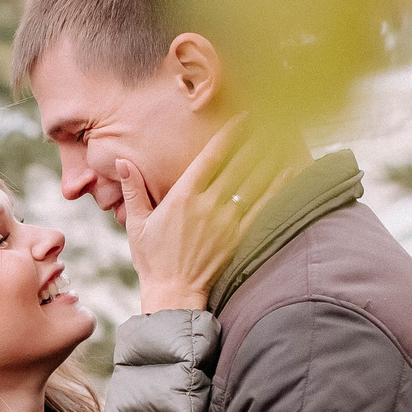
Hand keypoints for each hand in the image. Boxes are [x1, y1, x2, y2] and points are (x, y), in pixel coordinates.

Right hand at [121, 115, 286, 313]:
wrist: (173, 294)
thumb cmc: (152, 260)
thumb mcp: (136, 223)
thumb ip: (133, 190)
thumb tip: (122, 162)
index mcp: (183, 197)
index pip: (211, 156)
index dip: (229, 134)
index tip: (243, 117)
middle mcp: (207, 205)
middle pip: (238, 164)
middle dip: (256, 139)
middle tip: (272, 120)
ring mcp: (226, 222)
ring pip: (254, 182)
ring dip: (270, 158)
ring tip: (284, 138)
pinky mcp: (239, 238)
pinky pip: (263, 207)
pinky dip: (278, 188)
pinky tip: (289, 172)